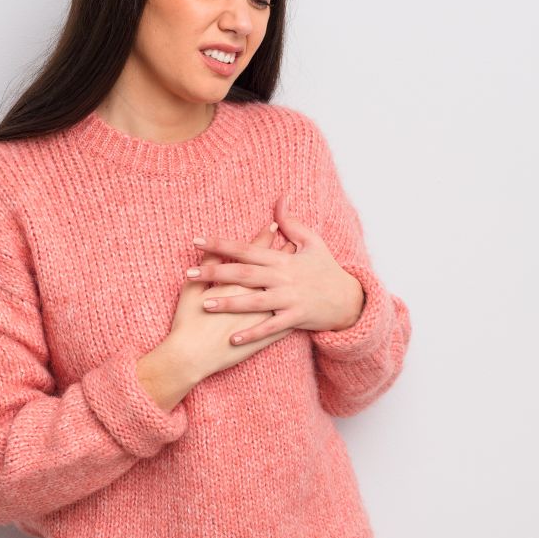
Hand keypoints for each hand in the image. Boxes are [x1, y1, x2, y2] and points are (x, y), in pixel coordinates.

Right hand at [163, 219, 295, 380]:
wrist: (193, 356)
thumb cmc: (189, 321)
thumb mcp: (192, 289)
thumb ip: (206, 267)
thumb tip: (212, 247)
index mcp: (235, 282)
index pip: (252, 254)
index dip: (263, 239)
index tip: (273, 226)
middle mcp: (252, 296)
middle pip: (272, 270)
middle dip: (283, 254)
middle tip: (294, 240)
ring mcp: (260, 317)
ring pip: (282, 294)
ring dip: (292, 281)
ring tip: (302, 271)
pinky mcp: (264, 337)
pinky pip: (284, 323)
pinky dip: (293, 312)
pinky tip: (303, 306)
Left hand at [185, 194, 364, 345]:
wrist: (349, 298)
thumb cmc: (326, 268)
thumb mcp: (313, 241)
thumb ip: (292, 222)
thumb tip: (280, 198)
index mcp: (282, 258)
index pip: (246, 249)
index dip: (221, 245)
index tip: (197, 241)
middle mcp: (283, 277)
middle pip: (244, 274)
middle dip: (215, 273)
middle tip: (189, 274)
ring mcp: (289, 298)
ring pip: (254, 301)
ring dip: (229, 302)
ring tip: (204, 304)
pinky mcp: (296, 318)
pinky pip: (271, 327)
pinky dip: (253, 333)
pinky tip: (233, 339)